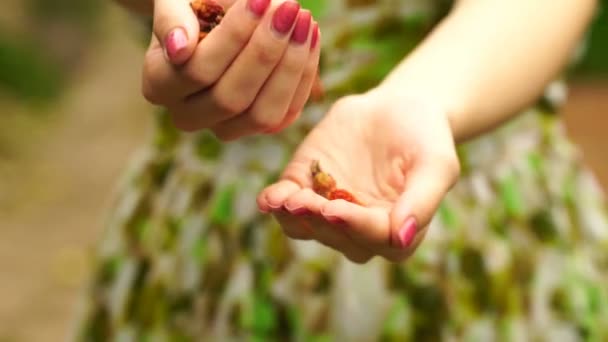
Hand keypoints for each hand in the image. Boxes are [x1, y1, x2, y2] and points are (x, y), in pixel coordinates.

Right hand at [142, 0, 320, 138]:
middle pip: (230, 98)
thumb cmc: (194, 4)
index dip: (233, 37)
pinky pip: (286, 114)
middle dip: (266, 51)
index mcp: (159, 84)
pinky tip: (310, 37)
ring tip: (304, 21)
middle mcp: (188, 116)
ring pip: (261, 115)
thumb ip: (171, 18)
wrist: (214, 17)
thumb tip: (180, 49)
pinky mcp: (259, 128)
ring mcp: (225, 128)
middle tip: (290, 8)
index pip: (198, 70)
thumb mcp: (177, 0)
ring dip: (290, 67)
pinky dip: (303, 75)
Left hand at [257, 89, 460, 262]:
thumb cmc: (424, 136)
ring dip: (294, 218)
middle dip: (319, 220)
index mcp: (395, 230)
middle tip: (304, 201)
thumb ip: (423, 201)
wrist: (395, 106)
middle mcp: (359, 228)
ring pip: (306, 228)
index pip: (375, 238)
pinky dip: (275, 202)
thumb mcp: (436, 164)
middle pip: (337, 236)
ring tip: (285, 200)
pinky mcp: (305, 187)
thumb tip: (403, 237)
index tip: (336, 210)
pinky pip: (286, 204)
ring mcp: (329, 209)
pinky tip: (269, 197)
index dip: (354, 226)